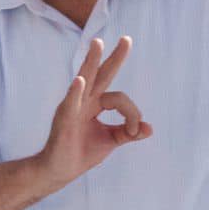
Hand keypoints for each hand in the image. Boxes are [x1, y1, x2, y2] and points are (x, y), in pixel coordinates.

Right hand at [38, 36, 152, 186]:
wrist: (58, 171)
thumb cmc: (80, 153)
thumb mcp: (110, 140)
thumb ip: (128, 132)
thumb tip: (150, 128)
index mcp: (94, 104)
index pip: (119, 99)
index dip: (132, 114)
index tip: (134, 131)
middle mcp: (83, 101)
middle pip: (100, 74)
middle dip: (114, 57)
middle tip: (127, 39)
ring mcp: (72, 107)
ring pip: (84, 79)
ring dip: (91, 61)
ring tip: (97, 43)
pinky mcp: (64, 119)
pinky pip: (71, 102)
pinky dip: (75, 92)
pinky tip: (80, 81)